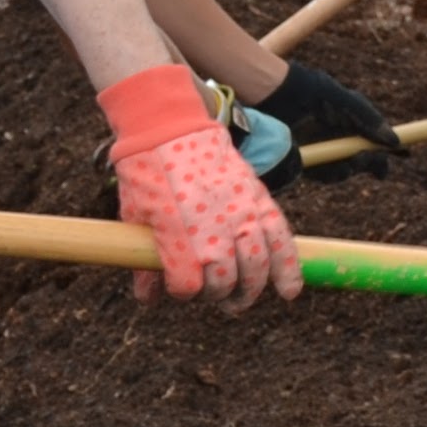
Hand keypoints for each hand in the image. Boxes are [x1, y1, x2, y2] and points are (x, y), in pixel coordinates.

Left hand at [103, 63, 300, 306]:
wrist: (170, 126)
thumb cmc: (148, 172)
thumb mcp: (136, 217)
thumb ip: (145, 260)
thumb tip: (149, 298)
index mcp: (179, 236)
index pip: (189, 286)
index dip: (182, 293)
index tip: (177, 287)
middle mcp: (214, 228)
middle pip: (226, 281)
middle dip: (220, 295)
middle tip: (217, 301)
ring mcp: (240, 212)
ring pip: (257, 264)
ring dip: (253, 288)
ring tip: (243, 300)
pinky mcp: (257, 198)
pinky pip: (280, 238)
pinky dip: (288, 267)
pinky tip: (289, 290)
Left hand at [258, 60, 392, 170]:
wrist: (275, 94)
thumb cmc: (311, 91)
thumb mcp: (347, 101)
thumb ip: (370, 119)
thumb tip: (394, 141)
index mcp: (349, 122)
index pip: (373, 139)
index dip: (388, 149)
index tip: (405, 154)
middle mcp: (336, 138)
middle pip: (364, 159)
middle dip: (372, 161)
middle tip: (368, 157)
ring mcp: (322, 152)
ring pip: (347, 170)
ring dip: (353, 167)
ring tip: (351, 157)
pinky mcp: (307, 163)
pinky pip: (327, 175)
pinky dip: (334, 172)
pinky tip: (334, 162)